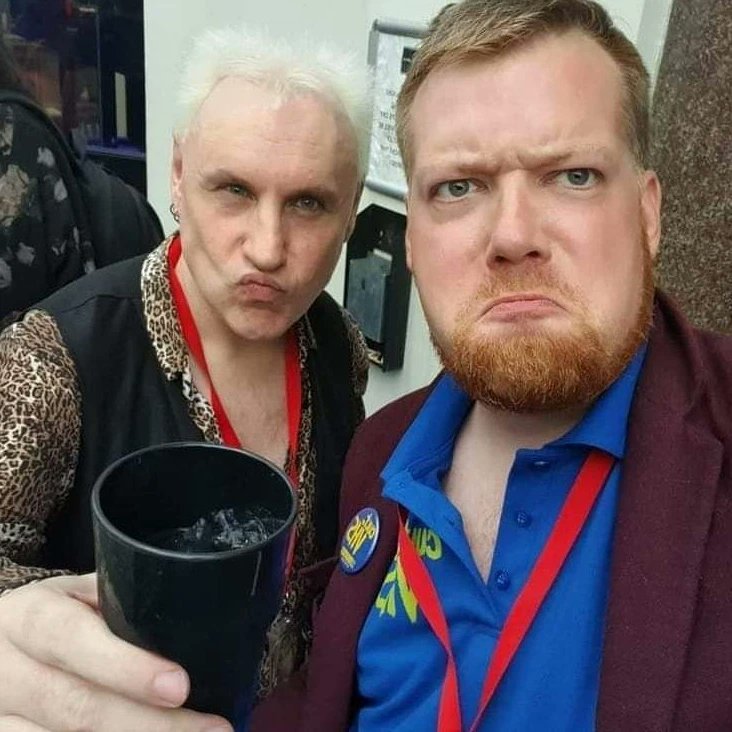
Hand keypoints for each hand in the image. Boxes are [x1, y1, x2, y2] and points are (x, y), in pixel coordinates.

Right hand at [0, 574, 232, 730]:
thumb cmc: (57, 617)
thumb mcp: (79, 596)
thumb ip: (122, 607)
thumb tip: (197, 621)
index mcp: (29, 617)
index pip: (73, 639)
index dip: (126, 666)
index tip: (179, 686)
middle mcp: (6, 670)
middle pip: (76, 707)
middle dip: (149, 724)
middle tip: (210, 729)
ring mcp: (0, 718)